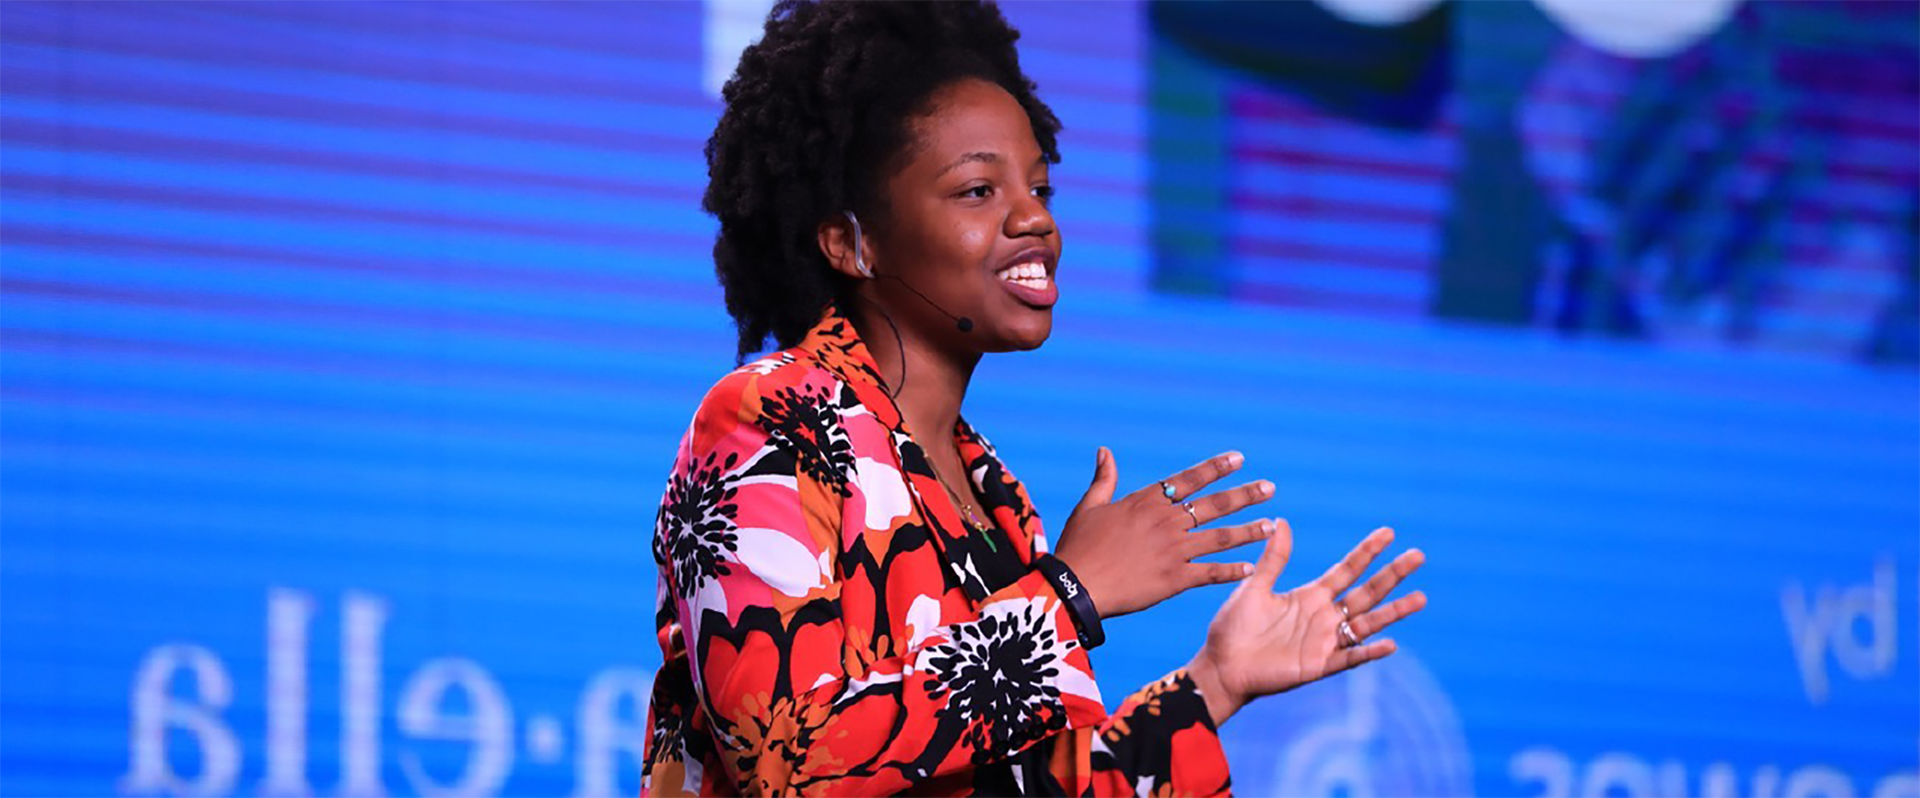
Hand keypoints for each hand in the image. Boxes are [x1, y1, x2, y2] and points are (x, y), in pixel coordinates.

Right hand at [1051, 447, 1275, 618]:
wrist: (1075, 586)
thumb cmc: (1078, 546)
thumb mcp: (1089, 507)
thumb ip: (1104, 479)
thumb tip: (1105, 451)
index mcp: (1146, 503)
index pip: (1188, 480)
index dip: (1215, 468)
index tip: (1239, 459)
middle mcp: (1165, 522)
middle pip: (1214, 505)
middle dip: (1245, 495)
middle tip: (1269, 488)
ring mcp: (1173, 551)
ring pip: (1220, 537)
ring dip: (1248, 531)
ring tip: (1271, 526)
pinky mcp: (1174, 579)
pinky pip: (1211, 573)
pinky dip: (1232, 571)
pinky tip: (1251, 567)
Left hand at [1187, 524, 1426, 726]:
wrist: (1221, 664)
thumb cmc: (1234, 627)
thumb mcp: (1255, 587)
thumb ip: (1274, 559)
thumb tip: (1283, 521)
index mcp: (1311, 596)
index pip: (1347, 570)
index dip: (1367, 552)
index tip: (1389, 532)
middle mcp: (1324, 617)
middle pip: (1366, 592)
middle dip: (1392, 575)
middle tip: (1418, 555)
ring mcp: (1325, 642)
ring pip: (1368, 624)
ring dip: (1393, 612)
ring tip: (1421, 597)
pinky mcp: (1318, 665)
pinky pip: (1349, 658)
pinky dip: (1369, 652)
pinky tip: (1390, 643)